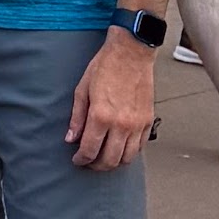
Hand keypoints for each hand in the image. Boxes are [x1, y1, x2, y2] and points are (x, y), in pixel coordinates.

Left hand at [66, 31, 155, 170]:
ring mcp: (137, 124)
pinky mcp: (148, 120)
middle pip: (109, 160)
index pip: (89, 150)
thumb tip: (70, 138)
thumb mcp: (82, 90)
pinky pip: (140, 146)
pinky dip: (129, 152)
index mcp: (101, 116)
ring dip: (114, 162)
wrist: (131, 53)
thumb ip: (76, 118)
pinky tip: (119, 148)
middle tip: (89, 163)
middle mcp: (121, 124)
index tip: (77, 160)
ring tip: (103, 157)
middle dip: (96, 166)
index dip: (81, 160)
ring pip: (127, 157)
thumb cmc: (106, 66)